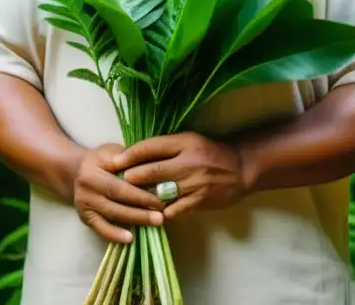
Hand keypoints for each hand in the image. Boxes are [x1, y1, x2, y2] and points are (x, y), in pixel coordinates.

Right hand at [72, 144, 165, 243]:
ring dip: (135, 220)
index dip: (140, 191)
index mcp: (94, 168)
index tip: (161, 197)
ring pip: (113, 214)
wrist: (77, 172)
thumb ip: (129, 160)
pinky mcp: (85, 217)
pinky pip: (101, 229)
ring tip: (155, 223)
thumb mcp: (112, 152)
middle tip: (162, 214)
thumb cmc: (103, 160)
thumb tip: (152, 173)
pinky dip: (115, 235)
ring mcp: (85, 203)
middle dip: (142, 207)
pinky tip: (130, 238)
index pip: (120, 182)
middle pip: (118, 199)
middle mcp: (87, 187)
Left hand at [113, 133, 250, 219]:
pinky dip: (161, 212)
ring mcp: (194, 183)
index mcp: (185, 142)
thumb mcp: (189, 141)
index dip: (130, 154)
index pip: (151, 147)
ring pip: (160, 193)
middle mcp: (189, 162)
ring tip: (129, 199)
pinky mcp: (199, 201)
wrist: (240, 169)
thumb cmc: (209, 152)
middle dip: (132, 177)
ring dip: (143, 197)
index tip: (114, 161)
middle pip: (152, 170)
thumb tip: (135, 153)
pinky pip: (173, 209)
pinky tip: (151, 213)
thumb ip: (166, 147)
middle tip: (118, 182)